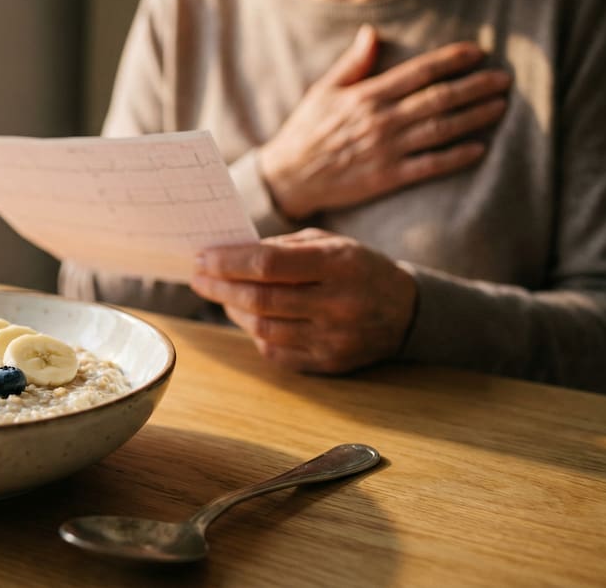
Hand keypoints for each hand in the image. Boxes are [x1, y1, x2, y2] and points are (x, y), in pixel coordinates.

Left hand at [191, 229, 415, 373]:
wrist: (406, 312)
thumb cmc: (357, 268)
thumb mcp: (329, 243)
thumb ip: (281, 246)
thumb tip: (228, 255)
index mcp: (338, 264)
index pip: (268, 264)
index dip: (228, 262)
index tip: (202, 258)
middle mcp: (337, 304)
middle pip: (260, 299)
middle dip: (220, 287)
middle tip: (199, 277)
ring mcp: (333, 338)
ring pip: (263, 328)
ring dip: (234, 310)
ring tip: (223, 294)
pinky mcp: (328, 363)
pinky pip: (275, 351)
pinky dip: (255, 332)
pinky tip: (250, 317)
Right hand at [259, 25, 510, 219]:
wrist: (288, 177)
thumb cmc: (306, 131)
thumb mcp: (323, 90)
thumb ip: (353, 63)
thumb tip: (372, 33)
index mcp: (368, 95)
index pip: (419, 72)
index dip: (452, 60)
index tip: (478, 53)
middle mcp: (382, 120)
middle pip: (439, 98)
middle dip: (476, 86)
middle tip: (504, 79)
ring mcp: (387, 149)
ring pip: (441, 129)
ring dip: (474, 117)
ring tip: (500, 107)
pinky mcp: (388, 177)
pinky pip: (430, 165)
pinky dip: (457, 157)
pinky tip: (479, 148)